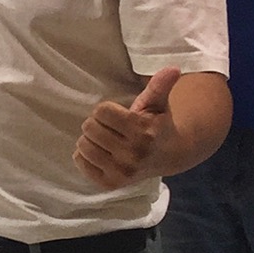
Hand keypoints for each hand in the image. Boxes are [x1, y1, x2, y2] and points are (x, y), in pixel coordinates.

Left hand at [74, 67, 180, 190]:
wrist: (169, 155)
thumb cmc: (157, 123)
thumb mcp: (158, 103)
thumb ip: (160, 86)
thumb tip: (173, 68)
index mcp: (144, 132)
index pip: (101, 111)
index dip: (107, 110)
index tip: (120, 115)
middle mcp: (134, 154)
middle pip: (89, 127)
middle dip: (98, 124)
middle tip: (113, 129)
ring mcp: (122, 172)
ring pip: (83, 145)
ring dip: (90, 139)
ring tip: (107, 140)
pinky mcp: (110, 183)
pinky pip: (80, 162)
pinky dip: (84, 156)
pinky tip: (102, 153)